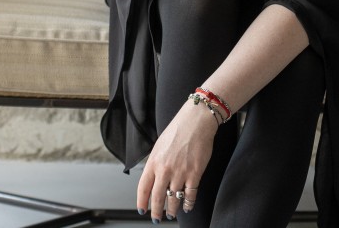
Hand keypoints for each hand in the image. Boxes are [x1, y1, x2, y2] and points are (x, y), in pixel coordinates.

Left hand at [136, 99, 217, 221]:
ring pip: (173, 199)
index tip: (142, 209)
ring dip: (172, 209)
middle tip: (157, 218)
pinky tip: (187, 206)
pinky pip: (190, 195)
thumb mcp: (160, 145)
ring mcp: (180, 173)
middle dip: (156, 211)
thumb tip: (153, 177)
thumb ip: (156, 162)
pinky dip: (188, 203)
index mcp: (154, 161)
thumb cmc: (179, 129)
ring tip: (173, 213)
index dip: (142, 201)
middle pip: (157, 198)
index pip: (143, 188)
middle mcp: (165, 169)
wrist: (196, 121)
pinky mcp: (194, 174)